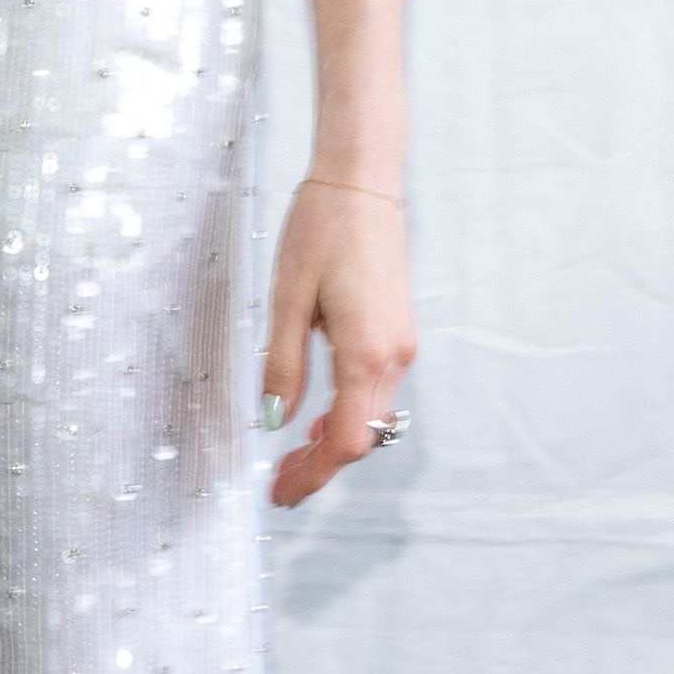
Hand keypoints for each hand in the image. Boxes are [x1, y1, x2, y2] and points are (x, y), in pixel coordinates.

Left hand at [260, 175, 415, 508]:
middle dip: (320, 467)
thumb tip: (273, 421)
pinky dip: (346, 414)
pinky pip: (374, 391)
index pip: (346, 440)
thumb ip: (281, 365)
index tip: (279, 493)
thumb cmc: (321, 229)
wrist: (362, 181)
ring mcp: (400, 345)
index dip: (313, 475)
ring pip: (370, 416)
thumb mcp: (286, 299)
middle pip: (362, 436)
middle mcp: (393, 356)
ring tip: (290, 457)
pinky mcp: (396, 332)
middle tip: (277, 485)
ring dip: (333, 442)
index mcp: (366, 352)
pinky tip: (315, 419)